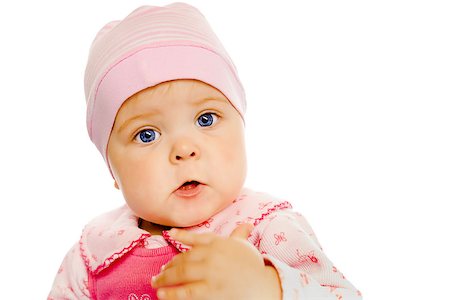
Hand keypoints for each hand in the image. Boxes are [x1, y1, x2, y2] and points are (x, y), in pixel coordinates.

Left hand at [151, 223, 281, 299]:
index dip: (181, 235)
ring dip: (165, 278)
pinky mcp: (210, 290)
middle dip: (170, 265)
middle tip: (161, 271)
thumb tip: (247, 224)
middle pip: (184, 258)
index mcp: (219, 243)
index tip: (170, 234)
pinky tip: (162, 294)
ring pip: (181, 273)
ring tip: (156, 282)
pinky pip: (186, 292)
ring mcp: (210, 272)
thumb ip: (240, 235)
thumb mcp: (245, 247)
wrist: (264, 286)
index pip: (196, 238)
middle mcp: (212, 255)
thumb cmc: (253, 266)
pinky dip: (172, 293)